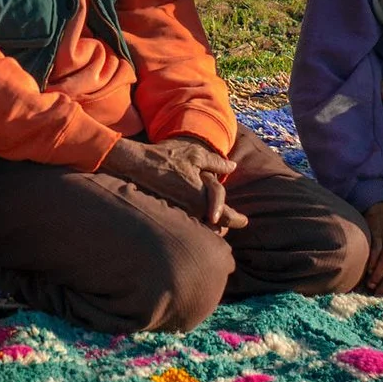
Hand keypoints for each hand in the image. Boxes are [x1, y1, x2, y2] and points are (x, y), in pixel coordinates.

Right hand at [106, 136, 246, 231]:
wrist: (138, 164)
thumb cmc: (168, 157)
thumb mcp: (196, 155)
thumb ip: (217, 162)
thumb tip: (233, 165)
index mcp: (200, 196)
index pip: (225, 215)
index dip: (236, 220)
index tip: (245, 222)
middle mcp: (190, 208)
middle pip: (214, 225)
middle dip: (225, 225)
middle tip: (233, 223)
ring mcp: (179, 212)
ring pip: (200, 226)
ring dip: (210, 226)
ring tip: (217, 224)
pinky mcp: (169, 213)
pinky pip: (187, 223)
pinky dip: (196, 223)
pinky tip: (198, 218)